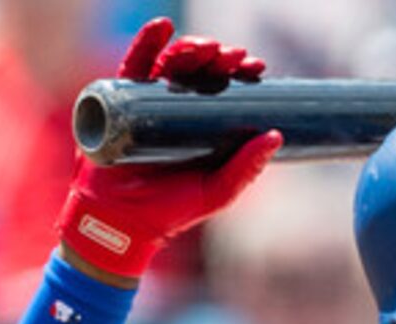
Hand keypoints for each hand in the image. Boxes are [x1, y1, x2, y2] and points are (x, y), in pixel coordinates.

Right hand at [58, 18, 280, 282]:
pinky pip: (133, 66)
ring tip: (205, 49)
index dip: (240, 74)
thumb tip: (275, 135)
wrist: (120, 223)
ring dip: (190, 48)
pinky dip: (146, 43)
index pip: (225, 89)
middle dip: (219, 58)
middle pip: (200, 71)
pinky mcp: (120, 100)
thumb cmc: (169, 212)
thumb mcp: (215, 192)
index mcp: (202, 126)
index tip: (255, 67)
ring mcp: (148, 103)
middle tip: (232, 57)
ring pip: (171, 64)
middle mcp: (176, 109)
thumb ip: (244, 169)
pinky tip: (161, 29)